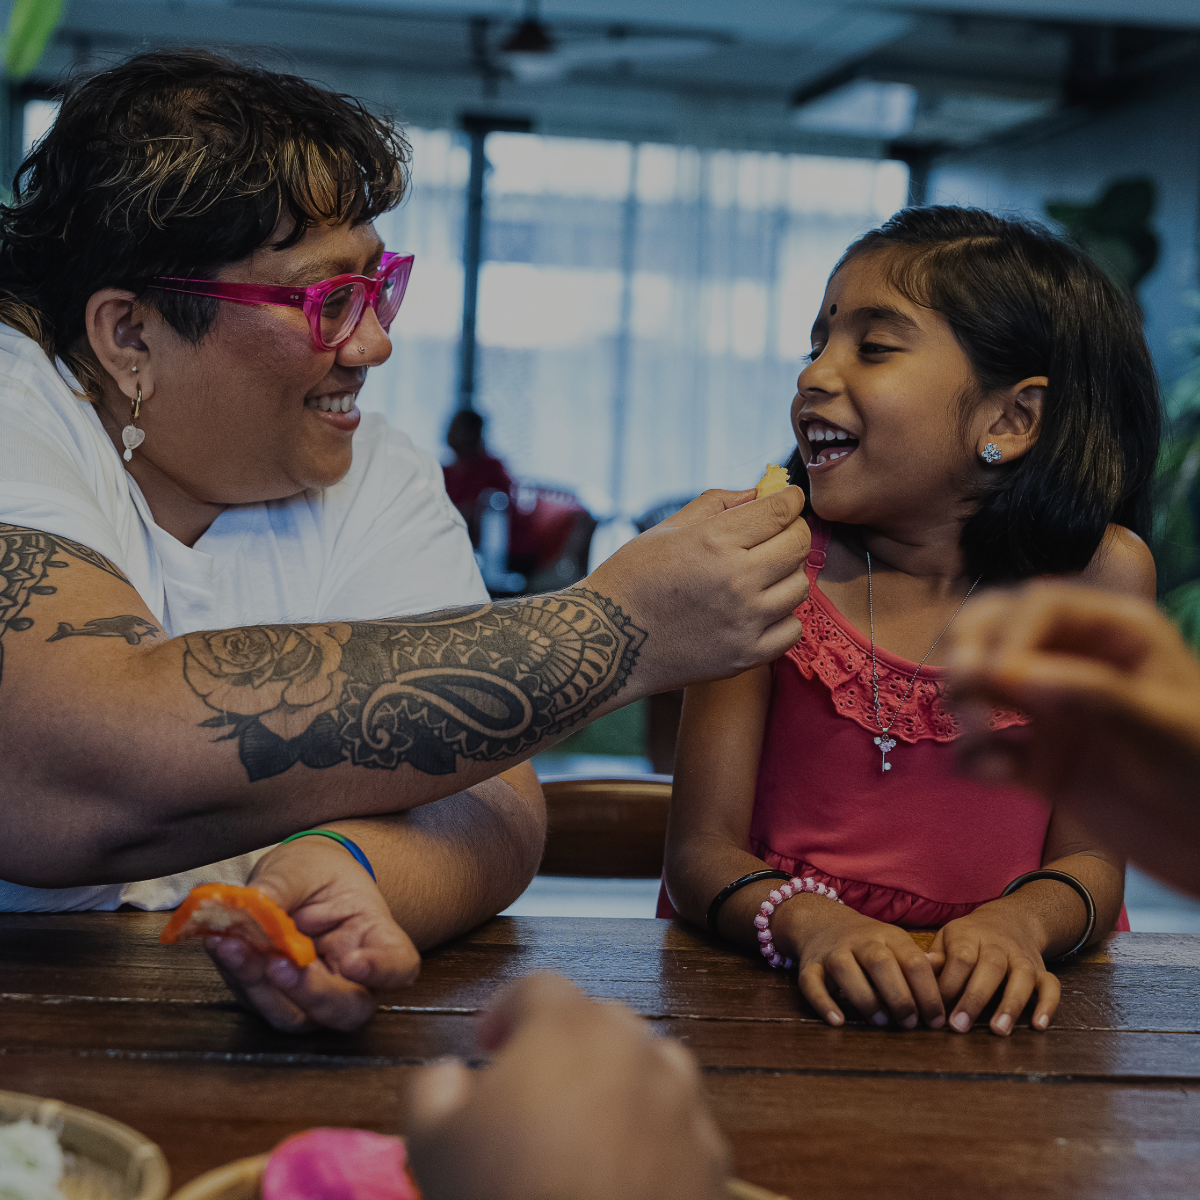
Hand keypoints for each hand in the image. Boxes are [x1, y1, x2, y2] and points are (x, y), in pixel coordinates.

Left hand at [206, 835, 419, 1032]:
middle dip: (311, 994)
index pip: (398, 965)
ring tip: (235, 947)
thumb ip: (284, 884)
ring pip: (297, 1016)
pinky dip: (238, 975)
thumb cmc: (315, 873)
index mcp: (376, 937)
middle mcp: (352, 977)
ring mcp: (313, 994)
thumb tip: (255, 904)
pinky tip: (223, 945)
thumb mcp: (304, 866)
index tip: (356, 964)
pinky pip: (259, 1000)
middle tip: (279, 964)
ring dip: (262, 988)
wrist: (297, 881)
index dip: (384, 972)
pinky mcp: (276, 997)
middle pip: (347, 1009)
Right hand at [405, 974, 728, 1199]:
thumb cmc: (504, 1196)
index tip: (487, 1045)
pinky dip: (657, 1138)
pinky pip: (682, 1128)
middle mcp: (636, 1048)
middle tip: (533, 1089)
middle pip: (600, 1020)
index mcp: (568, 1027)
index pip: (538, 986)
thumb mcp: (430, 1141)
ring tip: (587, 1130)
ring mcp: (683, 1101)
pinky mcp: (712, 1157)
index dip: (506, 1009)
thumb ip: (433, 1086)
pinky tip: (628, 1174)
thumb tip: (450, 1075)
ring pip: (652, 1068)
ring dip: (619, 1083)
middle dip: (565, 1043)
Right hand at [588, 486, 810, 692]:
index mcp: (714, 542)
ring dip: (787, 575)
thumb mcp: (668, 528)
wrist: (609, 641)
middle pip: (798, 545)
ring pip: (799, 586)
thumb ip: (718, 504)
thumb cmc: (633, 578)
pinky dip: (782, 617)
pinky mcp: (746, 656)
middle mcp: (736, 580)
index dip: (790, 499)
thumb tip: (760, 493)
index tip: (788, 500)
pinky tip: (759, 611)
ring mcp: (744, 621)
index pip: (780, 510)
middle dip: (793, 531)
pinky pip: (792, 630)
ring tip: (763, 575)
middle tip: (778, 534)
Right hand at [779, 897, 944, 1028]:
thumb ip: (919, 963)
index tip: (937, 1020)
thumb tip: (947, 981)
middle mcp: (861, 941)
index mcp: (889, 936)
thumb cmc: (869, 943)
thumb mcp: (896, 944)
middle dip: (899, 996)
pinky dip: (823, 1002)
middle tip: (910, 1024)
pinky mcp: (809, 965)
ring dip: (865, 999)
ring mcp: (833, 951)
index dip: (928, 993)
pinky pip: (811, 982)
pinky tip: (838, 1021)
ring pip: (846, 970)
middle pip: (881, 963)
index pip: (913, 962)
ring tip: (881, 1022)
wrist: (821, 920)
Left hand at [927, 901, 1059, 1034]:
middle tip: (960, 1026)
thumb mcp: (947, 939)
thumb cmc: (968, 938)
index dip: (950, 983)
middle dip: (975, 998)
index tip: (937, 1008)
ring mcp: (1022, 958)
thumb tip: (917, 970)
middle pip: (991, 967)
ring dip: (1011, 1004)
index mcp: (969, 935)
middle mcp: (998, 945)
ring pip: (1022, 977)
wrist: (1009, 920)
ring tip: (998, 1030)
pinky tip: (1039, 1025)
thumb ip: (935, 957)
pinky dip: (1048, 1005)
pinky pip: (1051, 985)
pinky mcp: (1042, 970)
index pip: (961, 956)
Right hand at [948, 581, 1199, 895]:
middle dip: (968, 657)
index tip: (996, 677)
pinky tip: (988, 775)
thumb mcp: (1165, 728)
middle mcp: (1074, 663)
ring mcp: (1052, 711)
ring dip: (965, 708)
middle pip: (996, 630)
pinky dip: (974, 758)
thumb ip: (1094, 697)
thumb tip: (1011, 673)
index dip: (1010, 634)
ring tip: (977, 745)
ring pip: (983, 684)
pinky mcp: (1038, 760)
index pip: (1041, 606)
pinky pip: (989, 748)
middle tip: (961, 695)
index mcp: (1115, 634)